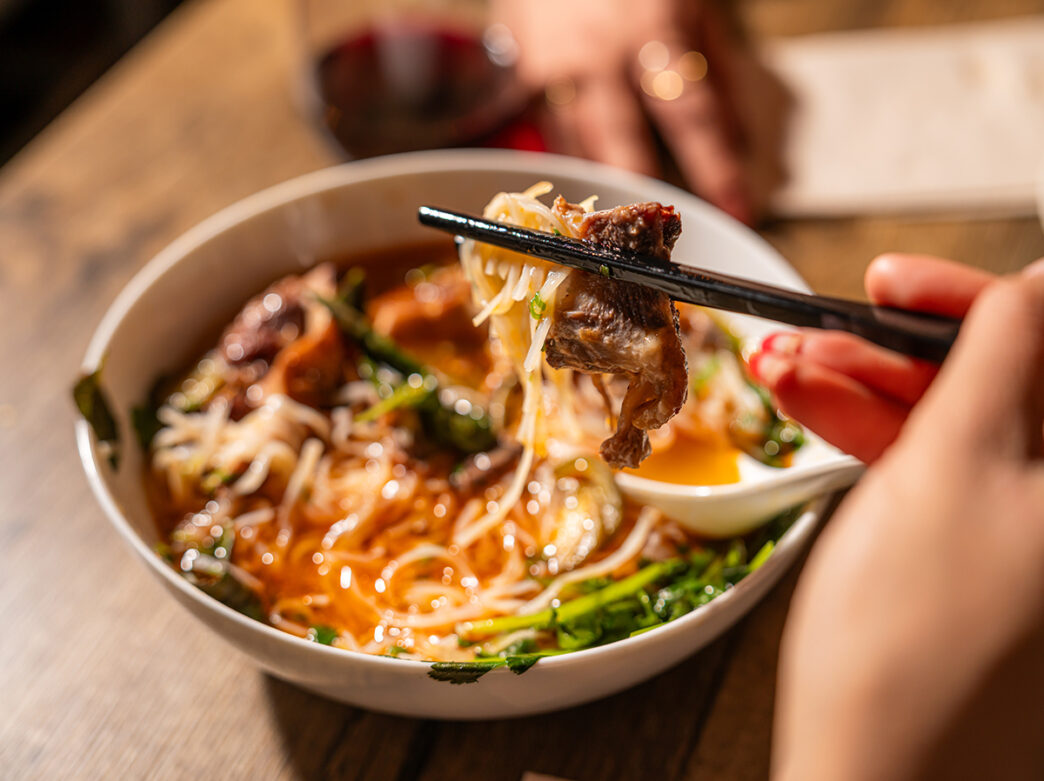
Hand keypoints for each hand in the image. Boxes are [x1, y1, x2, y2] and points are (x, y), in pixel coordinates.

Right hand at [493, 0, 777, 223]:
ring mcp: (552, 69)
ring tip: (619, 225)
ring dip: (601, 185)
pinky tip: (578, 185)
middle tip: (656, 240)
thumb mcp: (693, 7)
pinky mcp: (518, 75)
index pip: (694, 115)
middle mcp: (598, 59)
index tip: (737, 210)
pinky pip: (541, 133)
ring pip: (575, 147)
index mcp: (654, 33)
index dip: (717, 168)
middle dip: (642, 193)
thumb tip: (738, 138)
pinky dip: (565, 160)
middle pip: (621, 145)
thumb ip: (714, 70)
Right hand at [773, 260, 1043, 779]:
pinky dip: (871, 437)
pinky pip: (935, 470)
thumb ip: (999, 360)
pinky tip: (809, 412)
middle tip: (814, 336)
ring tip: (782, 374)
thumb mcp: (950, 468)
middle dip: (892, 350)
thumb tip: (1035, 284)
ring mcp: (1028, 529)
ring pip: (954, 424)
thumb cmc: (911, 641)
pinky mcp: (983, 554)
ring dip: (863, 389)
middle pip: (998, 382)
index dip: (965, 300)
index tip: (888, 282)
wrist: (874, 776)